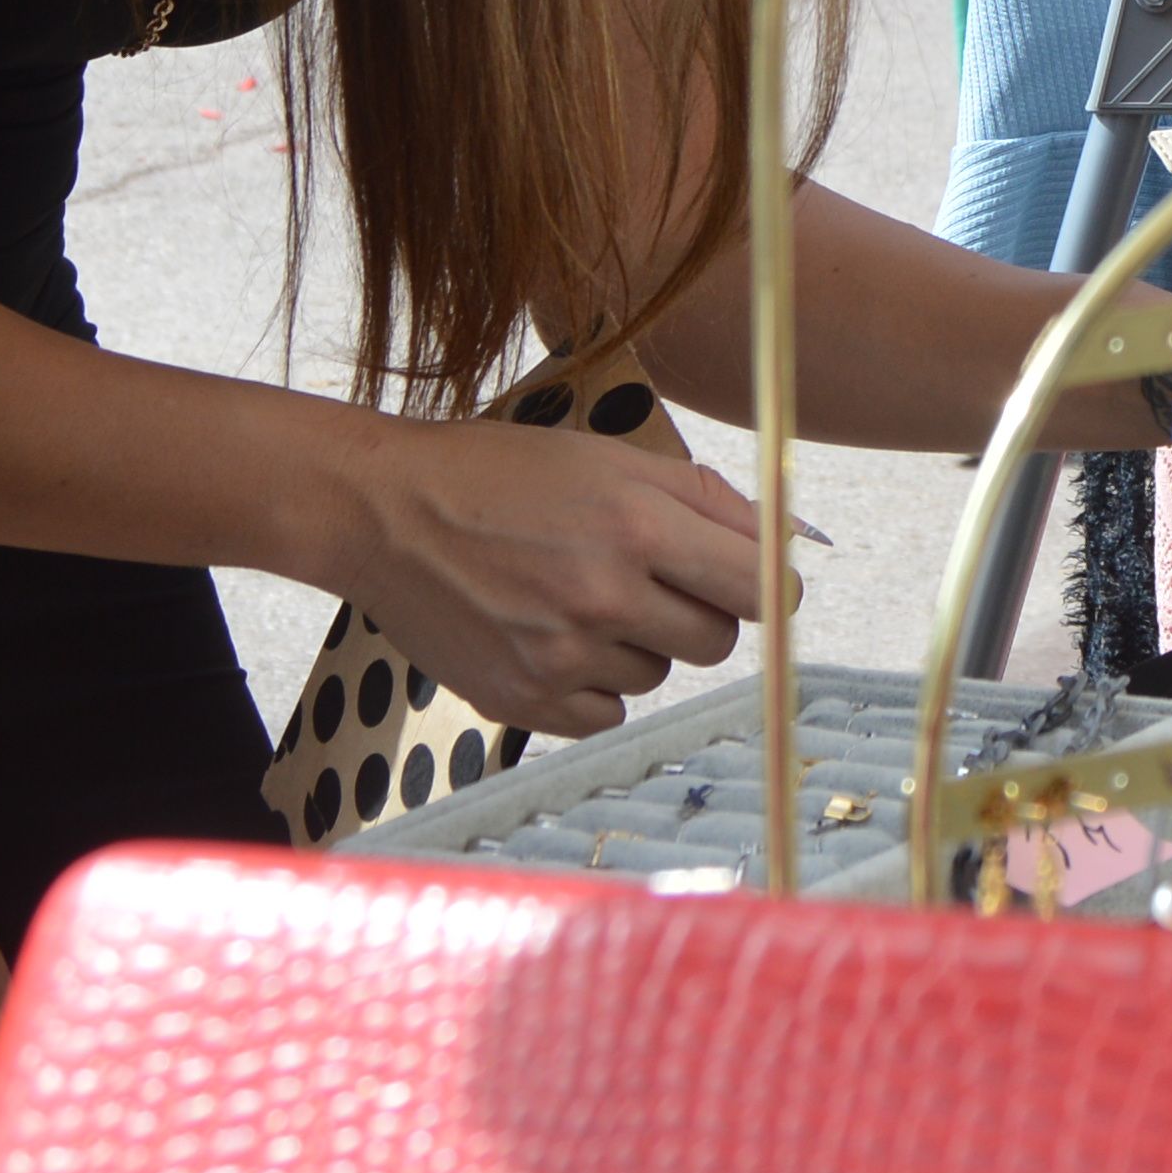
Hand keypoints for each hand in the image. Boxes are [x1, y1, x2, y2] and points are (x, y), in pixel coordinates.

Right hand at [314, 413, 769, 737]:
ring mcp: (559, 655)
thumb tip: (786, 542)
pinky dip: (593, 684)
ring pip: (657, 675)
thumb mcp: (610, 459)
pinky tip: (552, 636)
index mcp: (636, 526)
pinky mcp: (520, 701)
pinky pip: (605, 713)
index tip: (746, 583)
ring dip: (636, 643)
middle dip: (698, 611)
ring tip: (575, 595)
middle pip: (715, 641)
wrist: (385, 512)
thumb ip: (707, 499)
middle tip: (645, 578)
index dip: (767, 586)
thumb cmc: (502, 475)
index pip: (760, 588)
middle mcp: (602, 596)